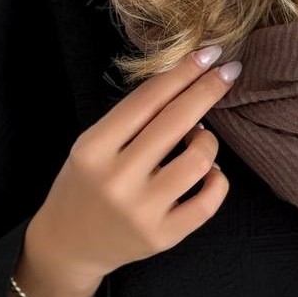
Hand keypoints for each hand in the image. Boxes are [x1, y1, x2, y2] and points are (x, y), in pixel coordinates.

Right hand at [27, 45, 237, 285]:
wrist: (68, 244)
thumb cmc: (86, 183)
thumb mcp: (94, 144)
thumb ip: (133, 118)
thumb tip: (188, 80)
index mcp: (93, 148)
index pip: (147, 99)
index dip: (183, 72)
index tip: (210, 52)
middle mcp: (116, 179)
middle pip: (176, 121)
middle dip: (208, 89)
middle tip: (229, 71)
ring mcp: (140, 211)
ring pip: (198, 160)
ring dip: (208, 141)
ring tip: (200, 139)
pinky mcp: (162, 237)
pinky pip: (209, 201)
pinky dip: (218, 179)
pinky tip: (209, 172)